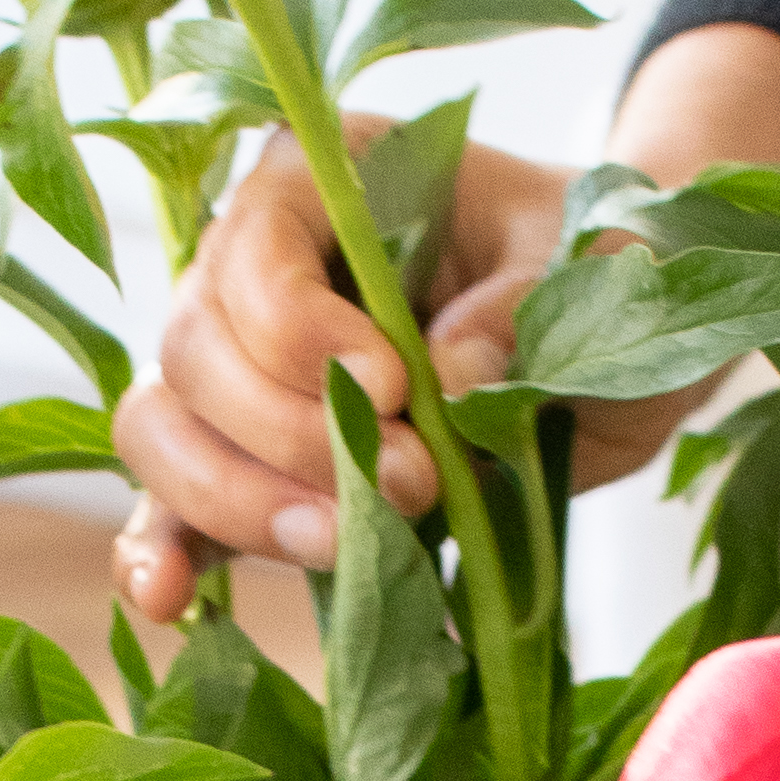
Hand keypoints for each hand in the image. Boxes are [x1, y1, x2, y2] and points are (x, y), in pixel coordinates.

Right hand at [112, 130, 693, 623]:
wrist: (614, 345)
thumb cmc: (601, 276)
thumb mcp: (594, 271)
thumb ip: (521, 314)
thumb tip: (446, 382)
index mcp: (331, 180)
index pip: (251, 251)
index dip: (300, 335)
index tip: (397, 386)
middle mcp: (258, 265)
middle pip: (194, 351)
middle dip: (288, 435)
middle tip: (411, 479)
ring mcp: (245, 371)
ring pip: (166, 431)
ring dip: (240, 503)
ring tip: (342, 543)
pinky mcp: (259, 466)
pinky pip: (177, 506)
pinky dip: (165, 555)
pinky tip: (166, 601)